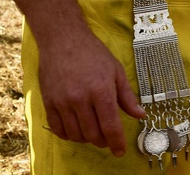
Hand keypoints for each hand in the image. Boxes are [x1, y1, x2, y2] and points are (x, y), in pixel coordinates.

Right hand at [37, 27, 145, 155]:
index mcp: (101, 91)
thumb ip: (127, 96)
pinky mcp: (48, 102)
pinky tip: (75, 128)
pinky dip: (68, 134)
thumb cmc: (92, 53)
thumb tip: (141, 115)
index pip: (111, 126)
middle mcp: (81, 99)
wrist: (63, 39)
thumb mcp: (116, 71)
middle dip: (103, 141)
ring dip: (86, 138)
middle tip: (107, 137)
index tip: (120, 151)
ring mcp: (62, 102)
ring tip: (92, 131)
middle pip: (93, 135)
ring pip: (76, 135)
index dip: (117, 143)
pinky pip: (58, 129)